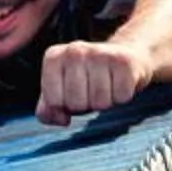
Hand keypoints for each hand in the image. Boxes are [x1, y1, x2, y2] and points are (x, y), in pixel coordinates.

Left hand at [37, 37, 152, 125]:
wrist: (124, 56)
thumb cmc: (87, 79)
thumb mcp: (61, 92)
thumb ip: (48, 111)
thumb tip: (62, 119)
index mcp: (53, 57)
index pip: (54, 101)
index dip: (65, 105)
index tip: (73, 92)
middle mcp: (75, 51)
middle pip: (77, 103)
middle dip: (86, 105)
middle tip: (92, 90)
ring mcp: (100, 53)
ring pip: (100, 103)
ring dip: (105, 101)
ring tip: (106, 85)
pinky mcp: (124, 61)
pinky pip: (121, 97)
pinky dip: (122, 96)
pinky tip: (119, 82)